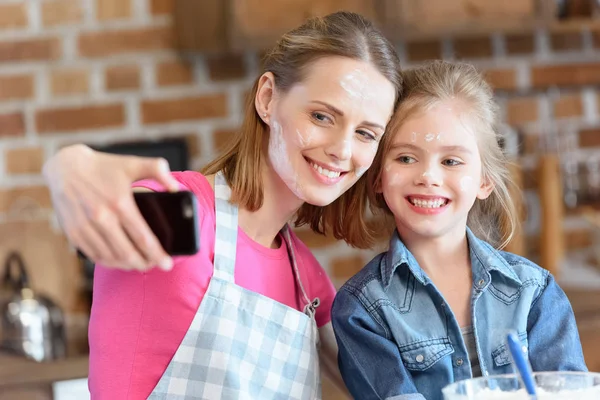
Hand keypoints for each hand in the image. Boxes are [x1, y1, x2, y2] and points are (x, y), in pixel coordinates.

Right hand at [43, 144, 179, 270]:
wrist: (65, 166)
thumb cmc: (103, 166)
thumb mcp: (133, 163)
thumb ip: (158, 171)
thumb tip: (175, 188)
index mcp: (119, 202)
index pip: (143, 237)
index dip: (157, 254)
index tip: (167, 264)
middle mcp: (101, 217)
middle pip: (127, 253)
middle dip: (144, 264)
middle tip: (155, 265)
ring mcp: (85, 227)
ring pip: (111, 258)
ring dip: (127, 265)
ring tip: (139, 264)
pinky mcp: (73, 233)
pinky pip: (94, 255)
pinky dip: (109, 262)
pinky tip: (119, 260)